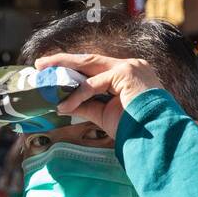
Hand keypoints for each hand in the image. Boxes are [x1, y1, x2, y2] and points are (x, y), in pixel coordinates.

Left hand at [35, 53, 163, 139]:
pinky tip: (64, 105)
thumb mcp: (105, 114)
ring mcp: (129, 67)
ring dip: (64, 70)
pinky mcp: (125, 73)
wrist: (156, 137)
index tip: (53, 72)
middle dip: (63, 61)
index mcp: (127, 74)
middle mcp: (130, 66)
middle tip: (41, 64)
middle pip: (90, 59)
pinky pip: (94, 84)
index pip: (96, 67)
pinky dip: (77, 95)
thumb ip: (86, 106)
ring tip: (45, 78)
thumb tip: (63, 104)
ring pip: (89, 64)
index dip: (73, 69)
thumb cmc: (136, 127)